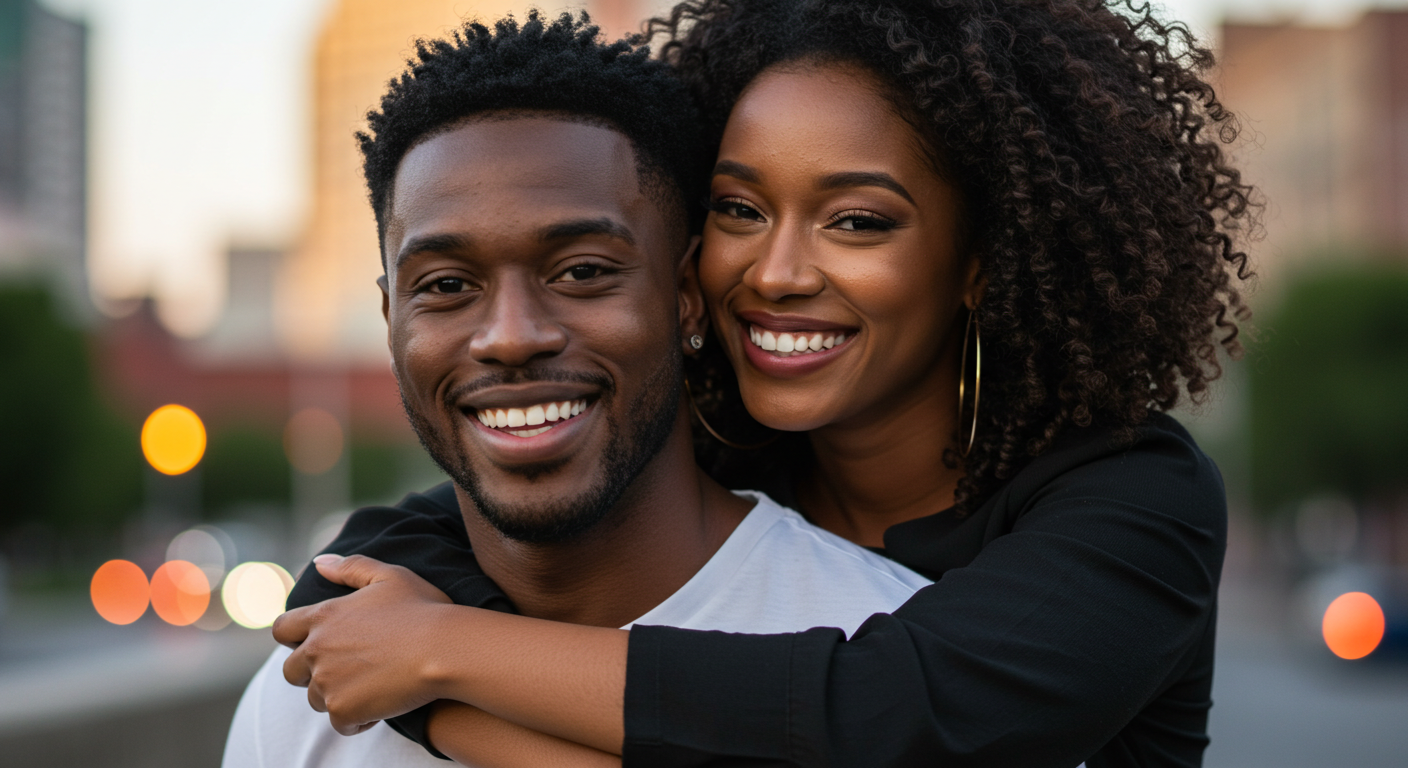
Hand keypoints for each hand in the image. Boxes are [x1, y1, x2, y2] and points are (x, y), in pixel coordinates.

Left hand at [272, 554, 453, 735]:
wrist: (445, 650)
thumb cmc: (423, 609)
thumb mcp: (390, 576)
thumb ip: (351, 567)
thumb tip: (319, 563)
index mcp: (323, 616)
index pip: (282, 630)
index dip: (294, 638)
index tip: (315, 643)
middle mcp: (316, 650)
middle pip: (291, 670)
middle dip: (311, 672)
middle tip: (346, 669)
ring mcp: (327, 683)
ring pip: (316, 698)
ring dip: (336, 695)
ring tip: (370, 686)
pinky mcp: (343, 710)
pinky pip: (341, 723)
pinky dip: (358, 719)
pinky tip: (382, 704)